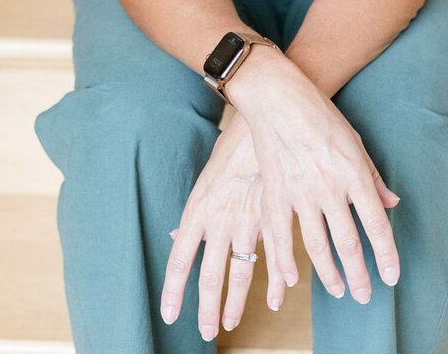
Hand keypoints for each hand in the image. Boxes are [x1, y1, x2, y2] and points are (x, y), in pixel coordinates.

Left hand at [160, 109, 289, 339]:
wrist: (265, 117)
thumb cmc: (234, 145)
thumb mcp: (207, 179)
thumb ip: (195, 214)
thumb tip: (179, 237)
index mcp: (198, 208)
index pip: (180, 259)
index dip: (174, 290)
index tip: (170, 314)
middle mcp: (220, 219)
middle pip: (210, 275)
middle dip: (207, 308)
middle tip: (206, 331)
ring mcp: (247, 219)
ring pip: (240, 271)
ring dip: (236, 301)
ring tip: (230, 322)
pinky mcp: (273, 214)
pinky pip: (273, 256)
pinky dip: (275, 280)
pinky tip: (277, 297)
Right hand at [230, 53, 400, 302]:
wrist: (277, 95)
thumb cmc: (319, 113)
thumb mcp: (354, 139)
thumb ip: (373, 176)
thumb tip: (392, 204)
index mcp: (353, 172)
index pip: (376, 223)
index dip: (385, 254)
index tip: (391, 277)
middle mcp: (329, 186)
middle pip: (348, 241)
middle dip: (359, 273)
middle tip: (364, 296)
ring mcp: (300, 191)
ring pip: (317, 244)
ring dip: (329, 273)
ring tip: (339, 290)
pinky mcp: (275, 191)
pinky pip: (281, 234)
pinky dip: (285, 260)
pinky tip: (292, 279)